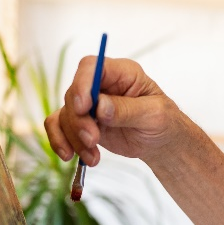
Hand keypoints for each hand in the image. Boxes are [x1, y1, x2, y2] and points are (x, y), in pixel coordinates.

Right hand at [43, 57, 195, 167]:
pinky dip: (61, 141)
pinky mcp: (82, 121)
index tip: (84, 107)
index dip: (82, 84)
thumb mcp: (154, 115)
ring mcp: (89, 103)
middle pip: (74, 94)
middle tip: (93, 140)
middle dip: (80, 121)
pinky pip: (59, 127)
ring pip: (65, 114)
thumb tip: (100, 106)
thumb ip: (127, 110)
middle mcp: (102, 84)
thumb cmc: (164, 122)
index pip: (92, 66)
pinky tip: (71, 156)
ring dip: (74, 138)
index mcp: (122, 73)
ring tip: (93, 157)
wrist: (160, 142)